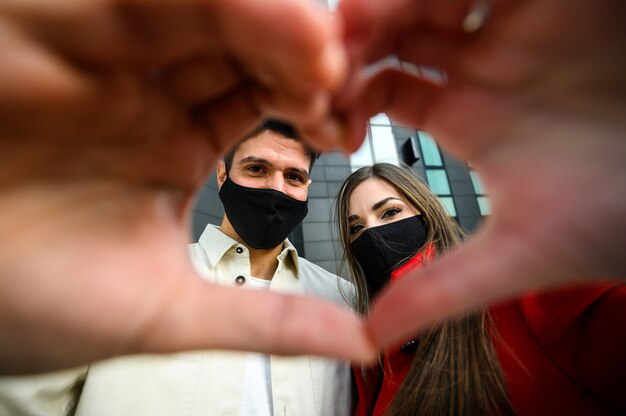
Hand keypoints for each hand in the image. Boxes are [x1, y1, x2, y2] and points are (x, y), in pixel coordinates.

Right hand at [0, 0, 373, 373]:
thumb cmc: (32, 302)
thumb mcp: (166, 312)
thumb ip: (266, 321)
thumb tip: (360, 341)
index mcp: (175, 141)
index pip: (260, 96)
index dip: (305, 97)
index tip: (342, 119)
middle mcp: (141, 91)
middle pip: (233, 40)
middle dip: (290, 46)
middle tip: (334, 63)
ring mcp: (91, 56)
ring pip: (184, 10)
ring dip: (250, 17)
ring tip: (311, 37)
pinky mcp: (29, 31)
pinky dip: (166, 2)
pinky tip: (236, 11)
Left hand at [336, 0, 625, 346]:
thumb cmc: (619, 221)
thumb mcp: (518, 254)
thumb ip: (441, 291)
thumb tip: (369, 341)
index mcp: (466, 115)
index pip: (380, 87)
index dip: (340, 94)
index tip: (314, 111)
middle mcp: (484, 67)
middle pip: (393, 34)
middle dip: (351, 43)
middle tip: (317, 60)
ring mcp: (517, 29)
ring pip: (428, 0)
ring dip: (384, 10)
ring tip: (350, 25)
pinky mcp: (558, 2)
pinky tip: (410, 7)